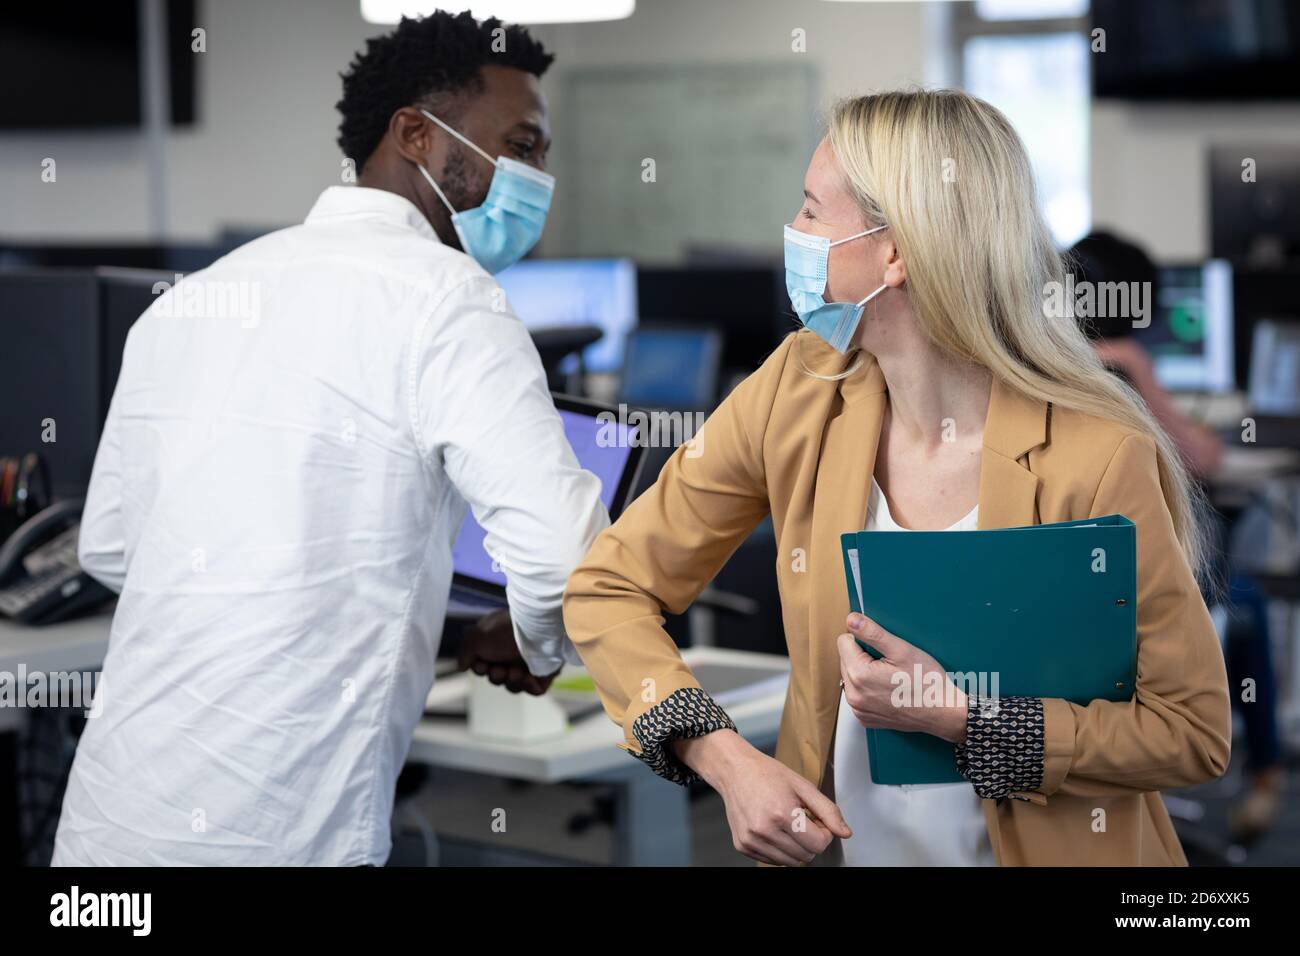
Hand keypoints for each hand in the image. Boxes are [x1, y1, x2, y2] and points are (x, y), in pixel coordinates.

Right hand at [457, 610, 557, 694]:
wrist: (536, 629)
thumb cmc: (504, 632)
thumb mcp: (475, 638)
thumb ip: (464, 653)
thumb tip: (462, 666)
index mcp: (497, 642)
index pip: (484, 664)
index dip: (480, 669)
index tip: (483, 664)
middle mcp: (513, 652)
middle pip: (497, 677)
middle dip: (496, 676)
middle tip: (501, 669)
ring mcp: (529, 663)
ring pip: (514, 685)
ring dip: (511, 681)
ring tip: (516, 671)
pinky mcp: (545, 673)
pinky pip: (534, 690)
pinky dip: (528, 686)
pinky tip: (526, 676)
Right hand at [675, 730, 851, 865]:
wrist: (734, 770)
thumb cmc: (766, 774)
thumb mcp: (803, 785)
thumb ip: (828, 810)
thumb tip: (844, 832)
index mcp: (781, 813)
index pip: (819, 845)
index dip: (824, 833)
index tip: (817, 820)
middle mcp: (764, 830)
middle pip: (806, 856)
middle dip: (811, 841)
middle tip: (802, 820)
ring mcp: (751, 840)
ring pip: (790, 862)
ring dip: (796, 847)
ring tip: (787, 823)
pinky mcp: (742, 846)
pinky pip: (773, 860)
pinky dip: (779, 849)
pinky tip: (774, 829)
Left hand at [837, 612, 967, 743]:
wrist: (943, 712)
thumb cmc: (927, 682)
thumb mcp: (901, 650)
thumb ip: (872, 633)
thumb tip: (851, 620)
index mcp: (858, 674)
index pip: (844, 641)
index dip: (864, 640)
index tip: (883, 649)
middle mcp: (853, 695)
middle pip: (846, 660)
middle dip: (864, 657)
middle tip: (891, 664)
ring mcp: (859, 709)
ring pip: (851, 677)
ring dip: (866, 673)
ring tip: (892, 677)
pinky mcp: (865, 718)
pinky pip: (859, 695)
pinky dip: (870, 690)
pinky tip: (890, 690)